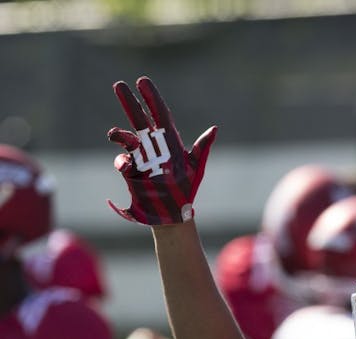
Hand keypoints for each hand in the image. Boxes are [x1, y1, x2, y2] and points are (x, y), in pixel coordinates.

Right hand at [107, 76, 217, 224]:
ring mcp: (140, 157)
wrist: (172, 213)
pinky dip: (121, 162)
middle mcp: (154, 146)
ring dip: (118, 134)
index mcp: (170, 141)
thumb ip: (202, 148)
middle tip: (118, 84)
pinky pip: (122, 161)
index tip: (142, 81)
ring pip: (126, 138)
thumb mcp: (196, 167)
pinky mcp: (131, 171)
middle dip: (129, 102)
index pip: (159, 114)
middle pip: (139, 119)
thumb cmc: (187, 189)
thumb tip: (214, 129)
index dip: (151, 97)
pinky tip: (127, 168)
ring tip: (114, 134)